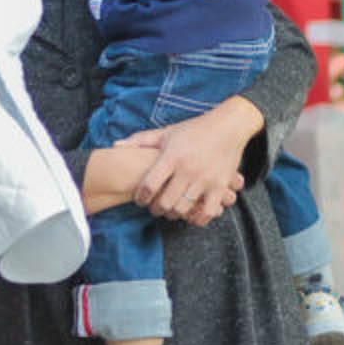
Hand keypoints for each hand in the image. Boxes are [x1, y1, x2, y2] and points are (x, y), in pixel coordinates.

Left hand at [119, 96, 265, 226]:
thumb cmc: (194, 130)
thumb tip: (115, 146)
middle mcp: (188, 169)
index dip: (140, 197)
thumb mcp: (166, 132)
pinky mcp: (221, 187)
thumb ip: (140, 141)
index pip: (149, 185)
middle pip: (165, 202)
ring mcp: (205, 180)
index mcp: (172, 156)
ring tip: (171, 210)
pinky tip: (193, 214)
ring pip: (183, 209)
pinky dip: (198, 218)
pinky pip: (208, 212)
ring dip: (174, 214)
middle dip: (155, 209)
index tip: (140, 199)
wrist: (228, 127)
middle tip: (154, 207)